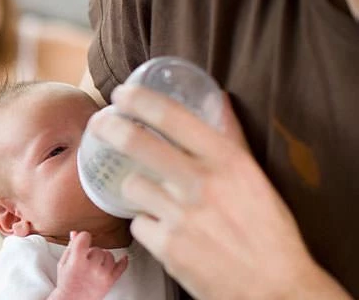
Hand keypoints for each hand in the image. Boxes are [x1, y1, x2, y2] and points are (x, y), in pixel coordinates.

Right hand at [52, 231, 127, 299]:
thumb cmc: (66, 283)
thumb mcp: (63, 263)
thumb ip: (70, 247)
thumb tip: (75, 233)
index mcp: (76, 261)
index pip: (84, 237)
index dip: (83, 237)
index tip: (82, 239)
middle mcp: (91, 267)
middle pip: (98, 248)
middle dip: (92, 252)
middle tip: (86, 259)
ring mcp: (102, 274)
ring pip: (109, 255)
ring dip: (103, 257)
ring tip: (96, 264)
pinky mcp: (110, 281)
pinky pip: (121, 268)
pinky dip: (123, 262)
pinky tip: (123, 258)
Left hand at [86, 85, 351, 299]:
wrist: (274, 288)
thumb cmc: (268, 230)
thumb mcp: (254, 177)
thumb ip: (231, 138)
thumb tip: (219, 100)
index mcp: (227, 161)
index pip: (173, 117)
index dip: (139, 100)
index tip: (122, 94)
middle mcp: (201, 184)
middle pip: (136, 143)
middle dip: (109, 128)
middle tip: (99, 124)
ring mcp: (181, 217)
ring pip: (132, 186)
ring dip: (137, 189)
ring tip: (153, 196)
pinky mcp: (167, 248)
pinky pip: (138, 224)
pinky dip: (147, 225)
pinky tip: (164, 229)